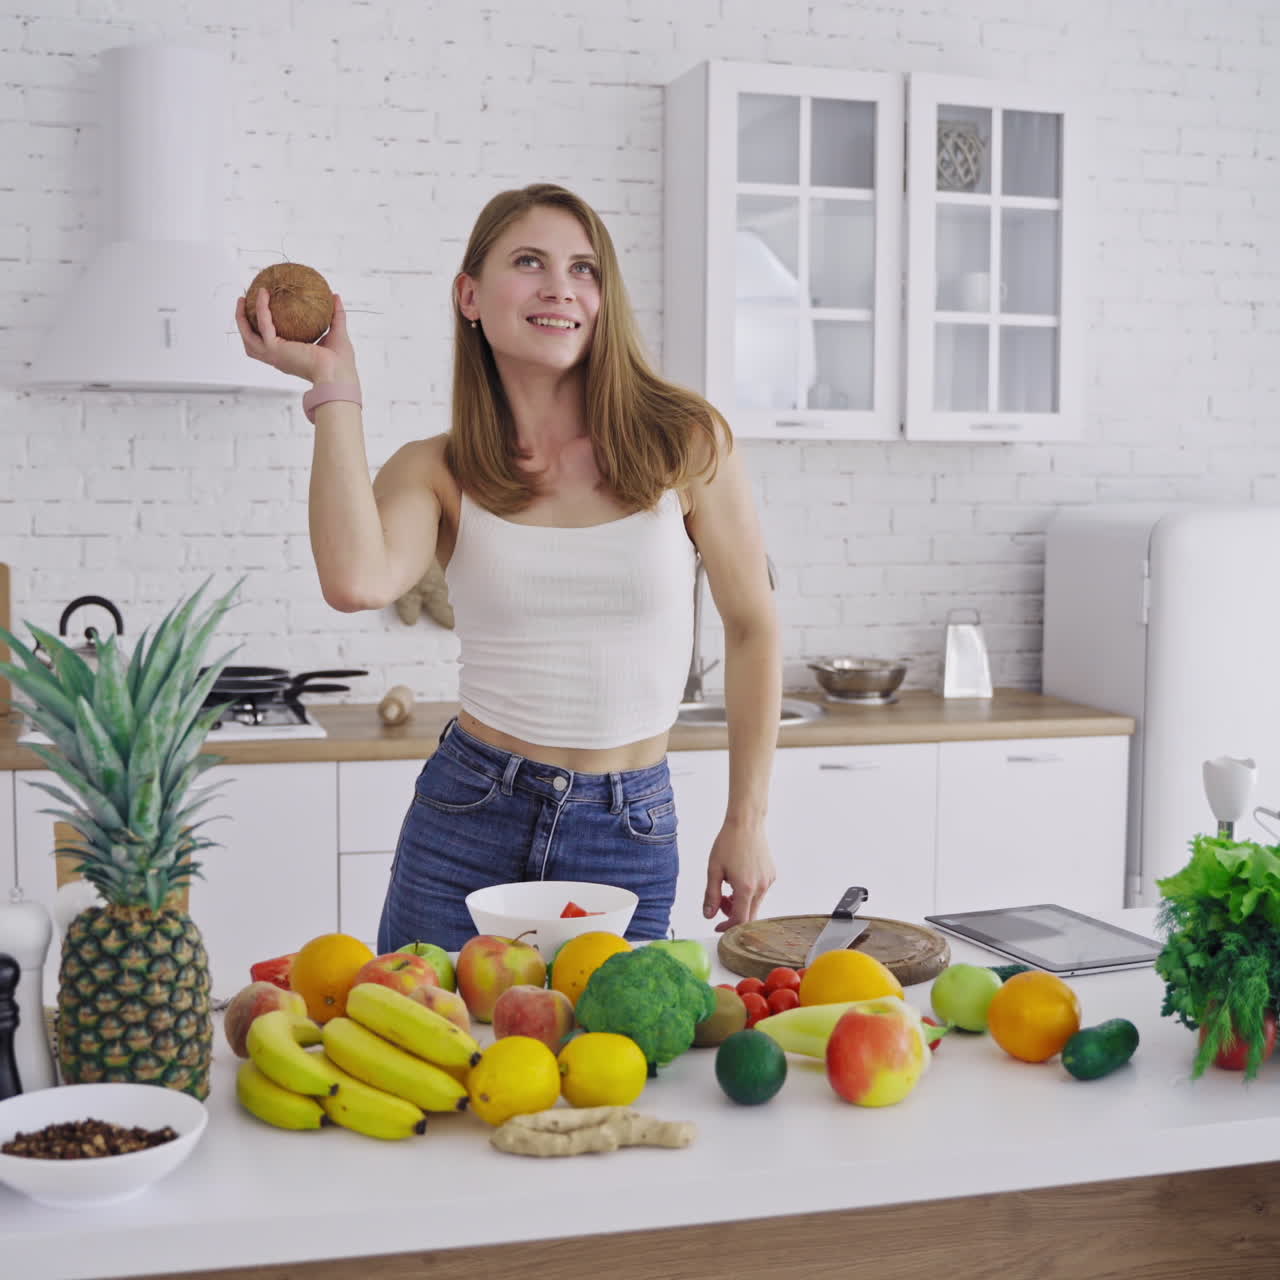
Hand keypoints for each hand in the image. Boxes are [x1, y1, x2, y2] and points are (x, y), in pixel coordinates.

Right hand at [235, 288, 358, 386]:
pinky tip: (263, 294)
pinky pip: (263, 324)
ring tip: (242, 299)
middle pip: (250, 342)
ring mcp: (273, 355)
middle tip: (243, 304)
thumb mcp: (337, 333)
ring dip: (241, 318)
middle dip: (243, 324)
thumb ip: (336, 315)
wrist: (338, 374)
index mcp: (288, 357)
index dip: (261, 330)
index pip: (268, 344)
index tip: (261, 312)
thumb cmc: (340, 363)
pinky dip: (261, 308)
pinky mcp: (274, 349)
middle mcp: (277, 358)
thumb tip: (336, 296)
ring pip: (248, 336)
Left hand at [702, 820, 774, 933]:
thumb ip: (711, 895)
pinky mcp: (771, 875)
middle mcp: (761, 887)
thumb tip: (708, 915)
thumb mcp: (714, 870)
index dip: (728, 927)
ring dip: (740, 903)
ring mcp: (768, 881)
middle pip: (749, 915)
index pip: (740, 920)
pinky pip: (760, 892)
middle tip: (720, 900)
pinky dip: (748, 893)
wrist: (747, 823)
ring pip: (755, 904)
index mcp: (746, 888)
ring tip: (727, 885)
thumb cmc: (728, 843)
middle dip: (732, 914)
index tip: (717, 926)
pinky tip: (739, 877)